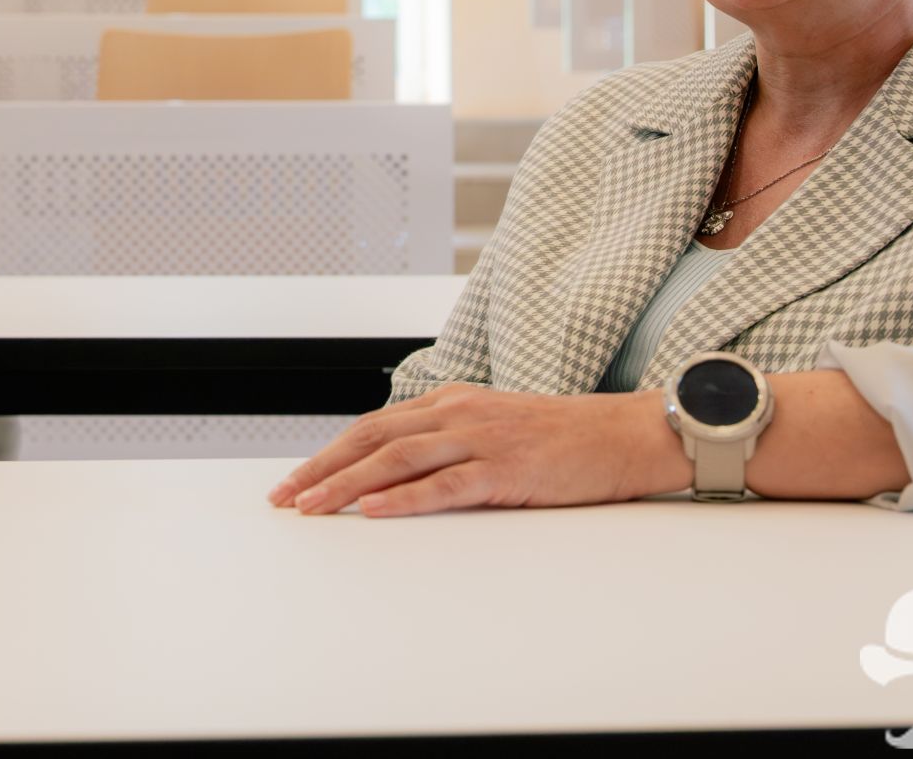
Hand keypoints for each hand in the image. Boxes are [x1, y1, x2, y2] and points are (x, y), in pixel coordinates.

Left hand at [266, 384, 691, 517]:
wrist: (627, 435)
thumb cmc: (567, 440)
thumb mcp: (498, 430)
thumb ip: (452, 444)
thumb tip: (402, 476)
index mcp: (454, 402)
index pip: (375, 426)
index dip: (330, 453)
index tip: (297, 480)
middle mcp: (459, 413)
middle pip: (372, 438)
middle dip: (321, 468)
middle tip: (285, 498)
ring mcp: (481, 438)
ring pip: (396, 459)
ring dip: (346, 484)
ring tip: (312, 506)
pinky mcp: (505, 469)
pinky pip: (443, 485)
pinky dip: (403, 498)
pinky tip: (373, 510)